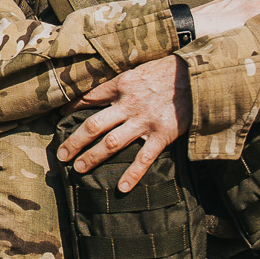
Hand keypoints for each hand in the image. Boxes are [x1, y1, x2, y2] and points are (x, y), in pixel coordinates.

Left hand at [58, 56, 191, 190]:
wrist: (200, 75)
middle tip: (61, 155)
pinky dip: (132, 174)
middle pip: (93, 125)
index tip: (59, 117)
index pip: (89, 98)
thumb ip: (121, 83)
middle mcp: (129, 104)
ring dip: (93, 157)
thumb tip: (101, 92)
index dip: (71, 109)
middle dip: (75, 141)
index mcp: (122, 85)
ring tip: (78, 168)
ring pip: (111, 143)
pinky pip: (144, 158)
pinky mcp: (163, 134)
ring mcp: (145, 121)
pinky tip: (121, 188)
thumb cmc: (169, 71)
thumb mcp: (140, 70)